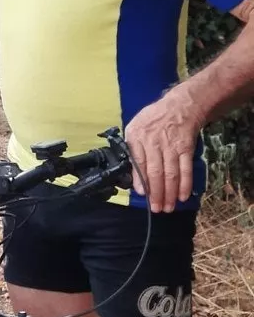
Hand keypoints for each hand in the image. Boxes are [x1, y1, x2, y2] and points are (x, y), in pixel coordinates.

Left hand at [124, 90, 200, 212]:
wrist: (179, 107)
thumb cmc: (153, 119)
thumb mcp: (135, 127)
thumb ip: (132, 149)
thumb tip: (131, 174)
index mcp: (138, 137)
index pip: (138, 162)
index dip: (140, 180)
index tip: (143, 194)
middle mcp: (154, 142)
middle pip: (155, 172)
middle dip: (156, 193)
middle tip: (157, 208)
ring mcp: (171, 146)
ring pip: (170, 174)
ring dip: (170, 193)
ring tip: (168, 207)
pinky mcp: (186, 149)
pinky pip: (185, 169)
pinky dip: (185, 184)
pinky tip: (183, 196)